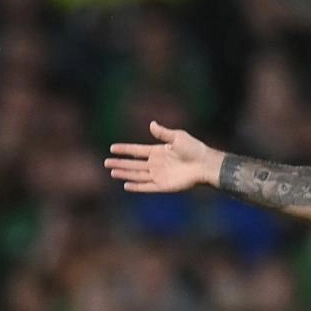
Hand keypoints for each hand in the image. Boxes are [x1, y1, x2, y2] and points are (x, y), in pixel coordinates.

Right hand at [105, 121, 223, 192]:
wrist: (205, 164)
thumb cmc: (194, 149)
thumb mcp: (177, 137)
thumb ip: (163, 133)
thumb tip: (151, 124)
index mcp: (158, 151)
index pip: (137, 150)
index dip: (125, 149)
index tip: (112, 148)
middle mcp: (156, 163)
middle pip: (134, 164)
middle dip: (120, 163)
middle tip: (106, 162)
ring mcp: (159, 175)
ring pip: (137, 175)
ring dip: (125, 173)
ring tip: (112, 171)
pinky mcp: (164, 185)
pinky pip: (147, 187)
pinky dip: (137, 187)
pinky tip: (126, 185)